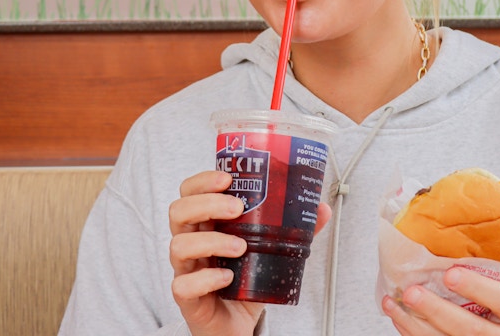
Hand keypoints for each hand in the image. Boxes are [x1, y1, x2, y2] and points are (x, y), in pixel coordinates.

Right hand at [168, 170, 330, 335]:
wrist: (236, 323)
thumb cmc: (246, 282)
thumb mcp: (269, 251)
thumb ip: (293, 229)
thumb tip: (321, 208)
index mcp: (206, 224)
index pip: (190, 192)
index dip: (203, 181)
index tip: (227, 178)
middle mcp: (191, 242)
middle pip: (179, 211)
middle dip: (207, 203)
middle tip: (237, 207)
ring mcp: (186, 270)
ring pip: (178, 245)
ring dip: (211, 241)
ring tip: (240, 247)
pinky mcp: (187, 297)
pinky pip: (182, 284)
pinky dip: (206, 278)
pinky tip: (228, 277)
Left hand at [381, 266, 499, 335]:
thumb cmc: (498, 304)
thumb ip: (487, 270)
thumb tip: (453, 226)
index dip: (478, 287)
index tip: (450, 274)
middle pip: (471, 329)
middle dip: (437, 310)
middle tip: (412, 292)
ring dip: (415, 324)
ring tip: (394, 303)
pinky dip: (411, 332)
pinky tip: (397, 315)